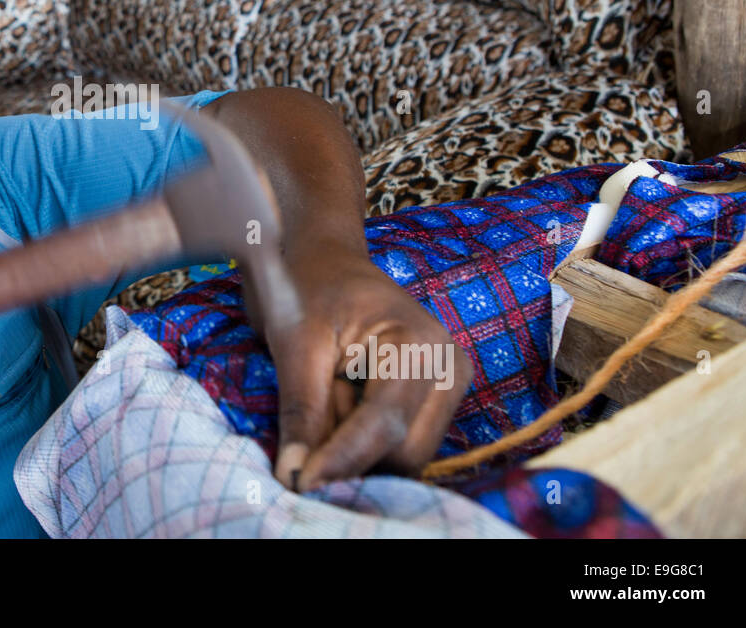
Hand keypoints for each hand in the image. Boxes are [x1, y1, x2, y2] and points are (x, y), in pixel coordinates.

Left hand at [264, 255, 471, 490]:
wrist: (326, 261)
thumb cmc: (309, 290)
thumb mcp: (296, 345)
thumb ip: (301, 413)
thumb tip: (295, 477)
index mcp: (419, 345)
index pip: (384, 425)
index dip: (342, 461)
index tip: (301, 484)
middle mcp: (449, 368)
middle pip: (403, 453)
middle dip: (352, 452)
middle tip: (313, 412)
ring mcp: (450, 385)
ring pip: (404, 457)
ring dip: (358, 446)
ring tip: (332, 395)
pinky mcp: (438, 400)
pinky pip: (402, 445)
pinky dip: (367, 440)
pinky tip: (346, 402)